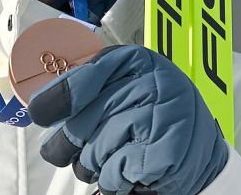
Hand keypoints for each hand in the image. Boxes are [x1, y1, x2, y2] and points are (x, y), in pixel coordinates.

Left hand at [28, 45, 227, 194]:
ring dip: (94, 163)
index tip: (41, 112)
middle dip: (70, 143)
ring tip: (115, 156)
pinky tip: (130, 170)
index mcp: (138, 61)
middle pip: (80, 122)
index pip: (82, 78)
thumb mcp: (129, 86)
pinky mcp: (162, 154)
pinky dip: (114, 178)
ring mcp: (159, 118)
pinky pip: (112, 172)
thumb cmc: (155, 120)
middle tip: (79, 147)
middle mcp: (150, 83)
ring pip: (92, 151)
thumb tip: (40, 104)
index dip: (55, 99)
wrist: (200, 154)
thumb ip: (91, 87)